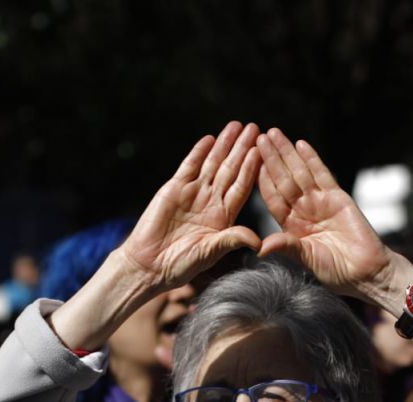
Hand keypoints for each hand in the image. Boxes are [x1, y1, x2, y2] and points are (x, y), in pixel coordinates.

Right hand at [118, 121, 262, 289]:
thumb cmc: (180, 264)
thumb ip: (232, 240)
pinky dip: (198, 153)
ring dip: (223, 145)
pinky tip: (208, 139)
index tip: (262, 153)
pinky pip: (189, 167)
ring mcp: (192, 194)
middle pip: (230, 170)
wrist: (149, 264)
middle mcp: (210, 202)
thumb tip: (257, 241)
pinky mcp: (173, 190)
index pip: (241, 187)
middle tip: (255, 129)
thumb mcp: (210, 253)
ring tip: (236, 126)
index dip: (251, 169)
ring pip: (212, 164)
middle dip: (242, 149)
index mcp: (223, 217)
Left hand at [255, 128, 394, 300]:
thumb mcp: (306, 259)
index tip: (248, 163)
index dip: (262, 180)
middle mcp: (303, 210)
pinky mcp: (338, 197)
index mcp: (291, 226)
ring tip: (274, 134)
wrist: (365, 272)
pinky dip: (312, 159)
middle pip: (283, 180)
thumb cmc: (335, 272)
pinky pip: (322, 174)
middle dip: (271, 159)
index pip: (273, 198)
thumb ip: (286, 247)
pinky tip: (301, 144)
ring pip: (300, 172)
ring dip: (287, 153)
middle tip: (258, 138)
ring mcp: (320, 202)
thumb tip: (260, 248)